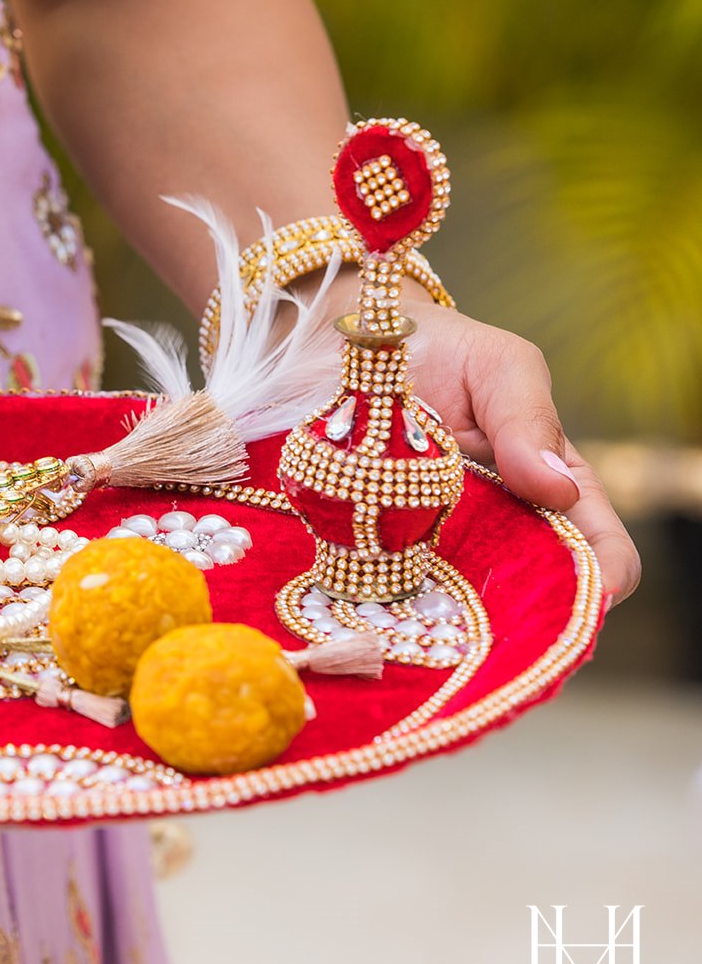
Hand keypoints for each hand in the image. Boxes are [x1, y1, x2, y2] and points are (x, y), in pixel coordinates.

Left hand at [404, 299, 641, 604]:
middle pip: (529, 592)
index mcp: (548, 486)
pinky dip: (391, 593)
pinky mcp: (379, 541)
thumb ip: (528, 422)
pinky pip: (391, 581)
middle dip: (524, 614)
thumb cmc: (446, 351)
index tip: (590, 595)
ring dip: (455, 614)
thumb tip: (560, 489)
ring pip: (460, 601)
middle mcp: (499, 525)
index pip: (597, 549)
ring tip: (443, 615)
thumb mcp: (502, 368)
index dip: (603, 580)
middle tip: (502, 618)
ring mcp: (439, 540)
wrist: (360, 345)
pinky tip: (383, 601)